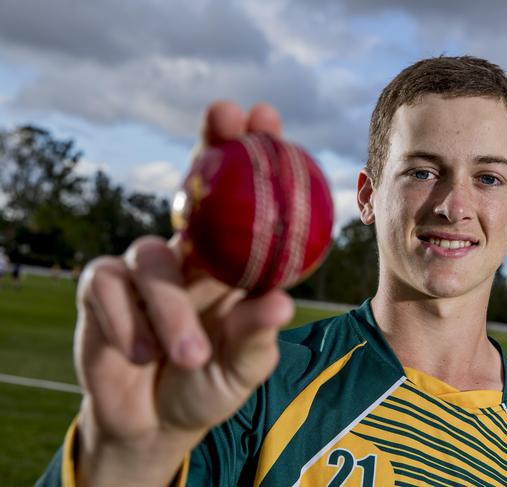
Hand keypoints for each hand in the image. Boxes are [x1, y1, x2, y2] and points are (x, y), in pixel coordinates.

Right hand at [74, 102, 292, 485]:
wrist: (154, 423)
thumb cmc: (208, 385)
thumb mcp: (242, 370)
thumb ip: (255, 337)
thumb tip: (280, 302)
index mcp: (228, 265)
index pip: (243, 203)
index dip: (254, 155)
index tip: (267, 117)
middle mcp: (187, 254)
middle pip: (195, 186)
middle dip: (209, 144)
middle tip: (225, 113)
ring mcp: (141, 268)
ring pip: (153, 255)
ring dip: (173, 308)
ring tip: (191, 358)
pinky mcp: (101, 289)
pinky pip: (109, 286)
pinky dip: (128, 322)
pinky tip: (140, 354)